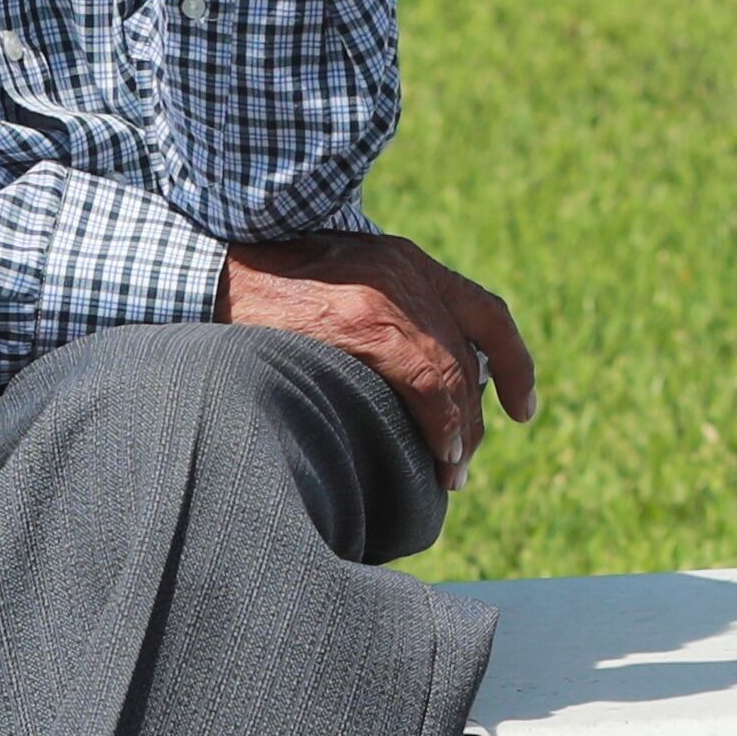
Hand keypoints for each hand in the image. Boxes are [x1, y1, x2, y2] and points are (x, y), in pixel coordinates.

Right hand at [222, 232, 537, 478]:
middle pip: (471, 352)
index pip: (485, 311)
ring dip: (461, 431)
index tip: (523, 408)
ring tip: (453, 473)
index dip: (513, 363)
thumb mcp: (338, 282)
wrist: (213, 267)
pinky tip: (437, 456)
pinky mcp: (363, 322)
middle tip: (464, 463)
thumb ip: (378, 312)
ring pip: (454, 372)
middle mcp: (407, 273)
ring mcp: (388, 296)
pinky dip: (440, 422)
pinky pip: (426, 380)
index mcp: (406, 262)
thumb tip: (405, 377)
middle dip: (475, 415)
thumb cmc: (266, 287)